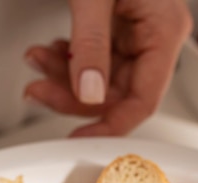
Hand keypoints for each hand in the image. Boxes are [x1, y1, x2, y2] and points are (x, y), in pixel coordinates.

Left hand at [24, 0, 191, 135]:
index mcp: (163, 31)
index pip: (143, 101)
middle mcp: (154, 37)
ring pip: (100, 80)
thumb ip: (90, 45)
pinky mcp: (117, 28)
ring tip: (34, 61)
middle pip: (116, 94)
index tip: (79, 139)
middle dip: (72, 95)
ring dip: (62, 77)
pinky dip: (65, 59)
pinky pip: (93, 59)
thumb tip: (88, 94)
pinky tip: (45, 50)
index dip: (109, 125)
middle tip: (36, 90)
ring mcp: (136, 34)